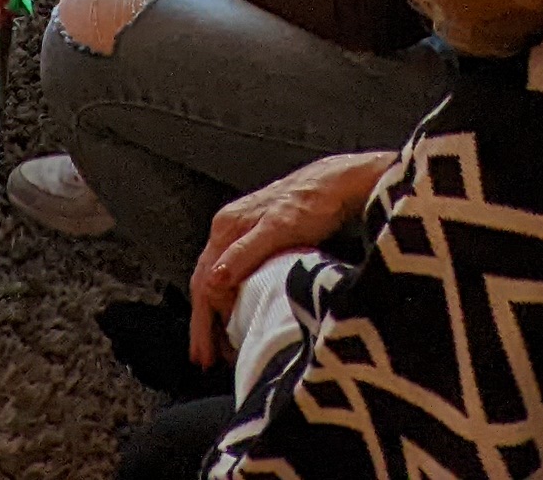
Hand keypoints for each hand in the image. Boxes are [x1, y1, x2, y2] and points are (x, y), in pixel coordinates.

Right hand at [188, 151, 395, 366]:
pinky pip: (234, 275)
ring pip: (219, 280)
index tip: (207, 352)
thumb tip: (213, 281)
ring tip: (219, 346)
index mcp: (227, 228)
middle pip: (206, 283)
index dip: (204, 321)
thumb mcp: (278, 230)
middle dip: (204, 324)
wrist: (339, 184)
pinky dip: (232, 300)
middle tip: (204, 359)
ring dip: (217, 314)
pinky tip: (239, 314)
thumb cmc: (313, 203)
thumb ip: (244, 254)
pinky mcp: (258, 239)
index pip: (204, 283)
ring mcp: (242, 234)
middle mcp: (229, 230)